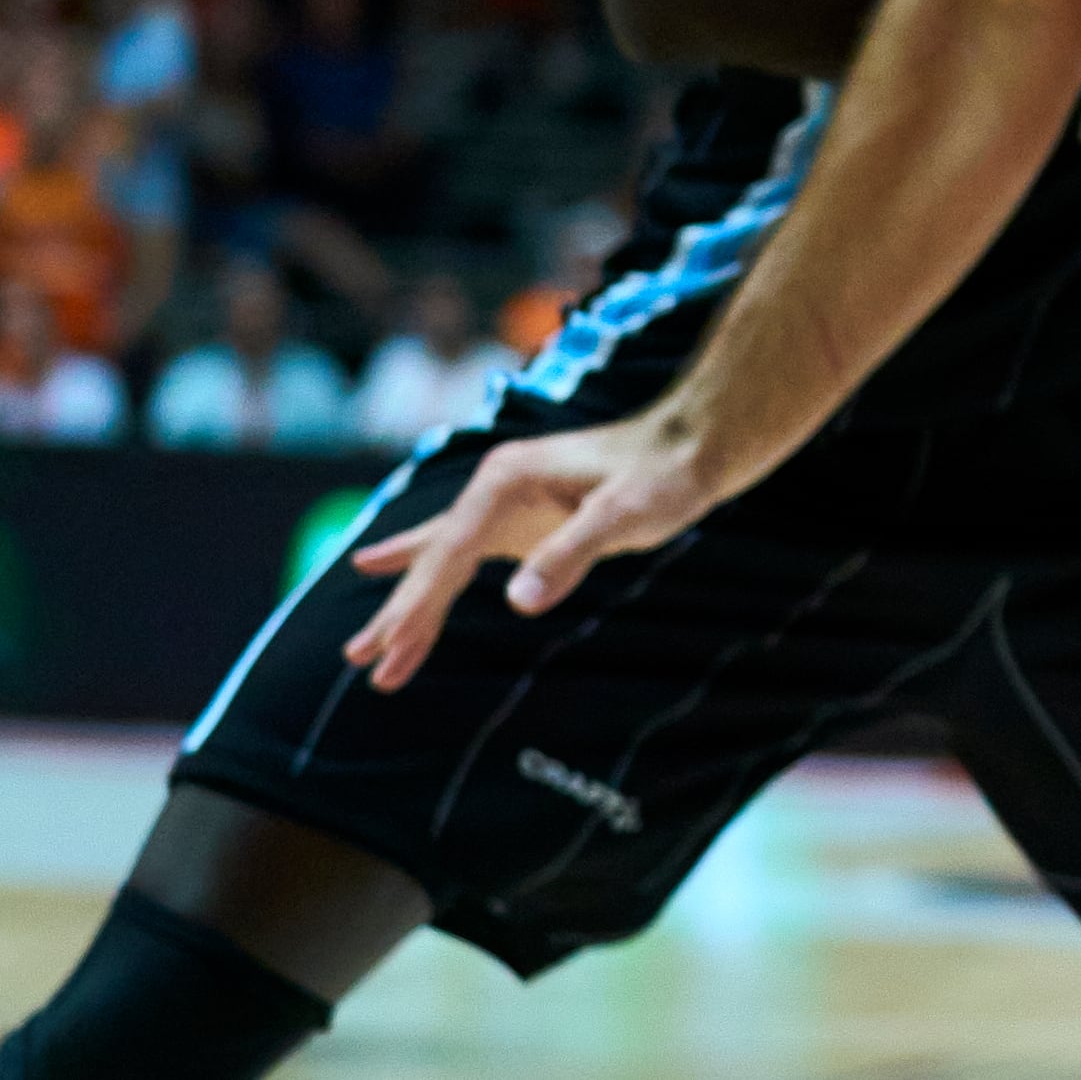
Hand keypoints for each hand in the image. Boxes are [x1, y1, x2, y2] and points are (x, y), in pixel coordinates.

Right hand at [341, 409, 725, 689]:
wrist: (695, 442)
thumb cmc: (665, 475)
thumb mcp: (626, 514)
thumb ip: (572, 553)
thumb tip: (521, 602)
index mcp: (505, 482)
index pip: (449, 553)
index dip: (419, 604)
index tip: (392, 648)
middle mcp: (493, 487)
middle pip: (435, 558)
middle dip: (400, 612)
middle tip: (361, 661)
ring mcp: (503, 500)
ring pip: (440, 558)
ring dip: (406, 602)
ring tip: (361, 650)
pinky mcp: (520, 515)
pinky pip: (457, 549)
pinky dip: (421, 567)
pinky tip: (376, 564)